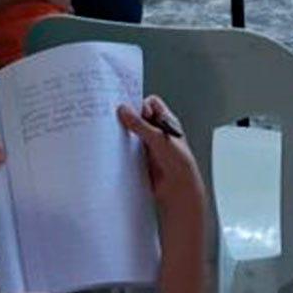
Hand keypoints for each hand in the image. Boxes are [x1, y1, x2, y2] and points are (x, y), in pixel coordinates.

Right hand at [117, 96, 205, 224]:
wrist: (178, 188)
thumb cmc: (178, 162)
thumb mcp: (157, 138)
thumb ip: (139, 124)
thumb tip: (124, 110)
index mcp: (166, 121)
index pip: (151, 103)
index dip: (140, 104)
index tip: (128, 109)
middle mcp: (158, 131)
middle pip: (140, 118)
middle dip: (128, 118)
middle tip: (116, 119)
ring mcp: (149, 145)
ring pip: (133, 133)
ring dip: (125, 134)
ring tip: (114, 134)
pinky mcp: (142, 158)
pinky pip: (129, 148)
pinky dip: (123, 148)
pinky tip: (116, 150)